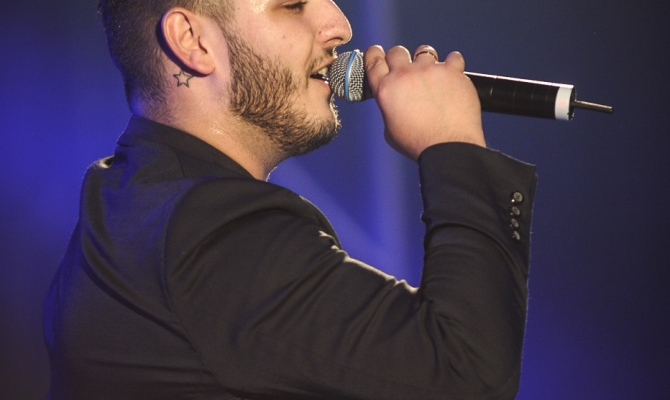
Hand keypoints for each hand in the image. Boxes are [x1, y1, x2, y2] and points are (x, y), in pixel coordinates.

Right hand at [364, 45, 485, 159]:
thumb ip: (389, 109)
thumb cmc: (419, 144)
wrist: (448, 148)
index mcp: (386, 89)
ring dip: (427, 61)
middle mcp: (405, 75)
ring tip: (433, 76)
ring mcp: (429, 70)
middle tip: (408, 70)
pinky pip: (453, 57)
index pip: (373, 60)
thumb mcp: (390, 130)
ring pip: (424, 51)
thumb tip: (396, 102)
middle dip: (401, 58)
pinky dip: (453, 64)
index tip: (378, 53)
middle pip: (397, 51)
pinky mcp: (452, 71)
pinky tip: (453, 74)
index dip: (375, 54)